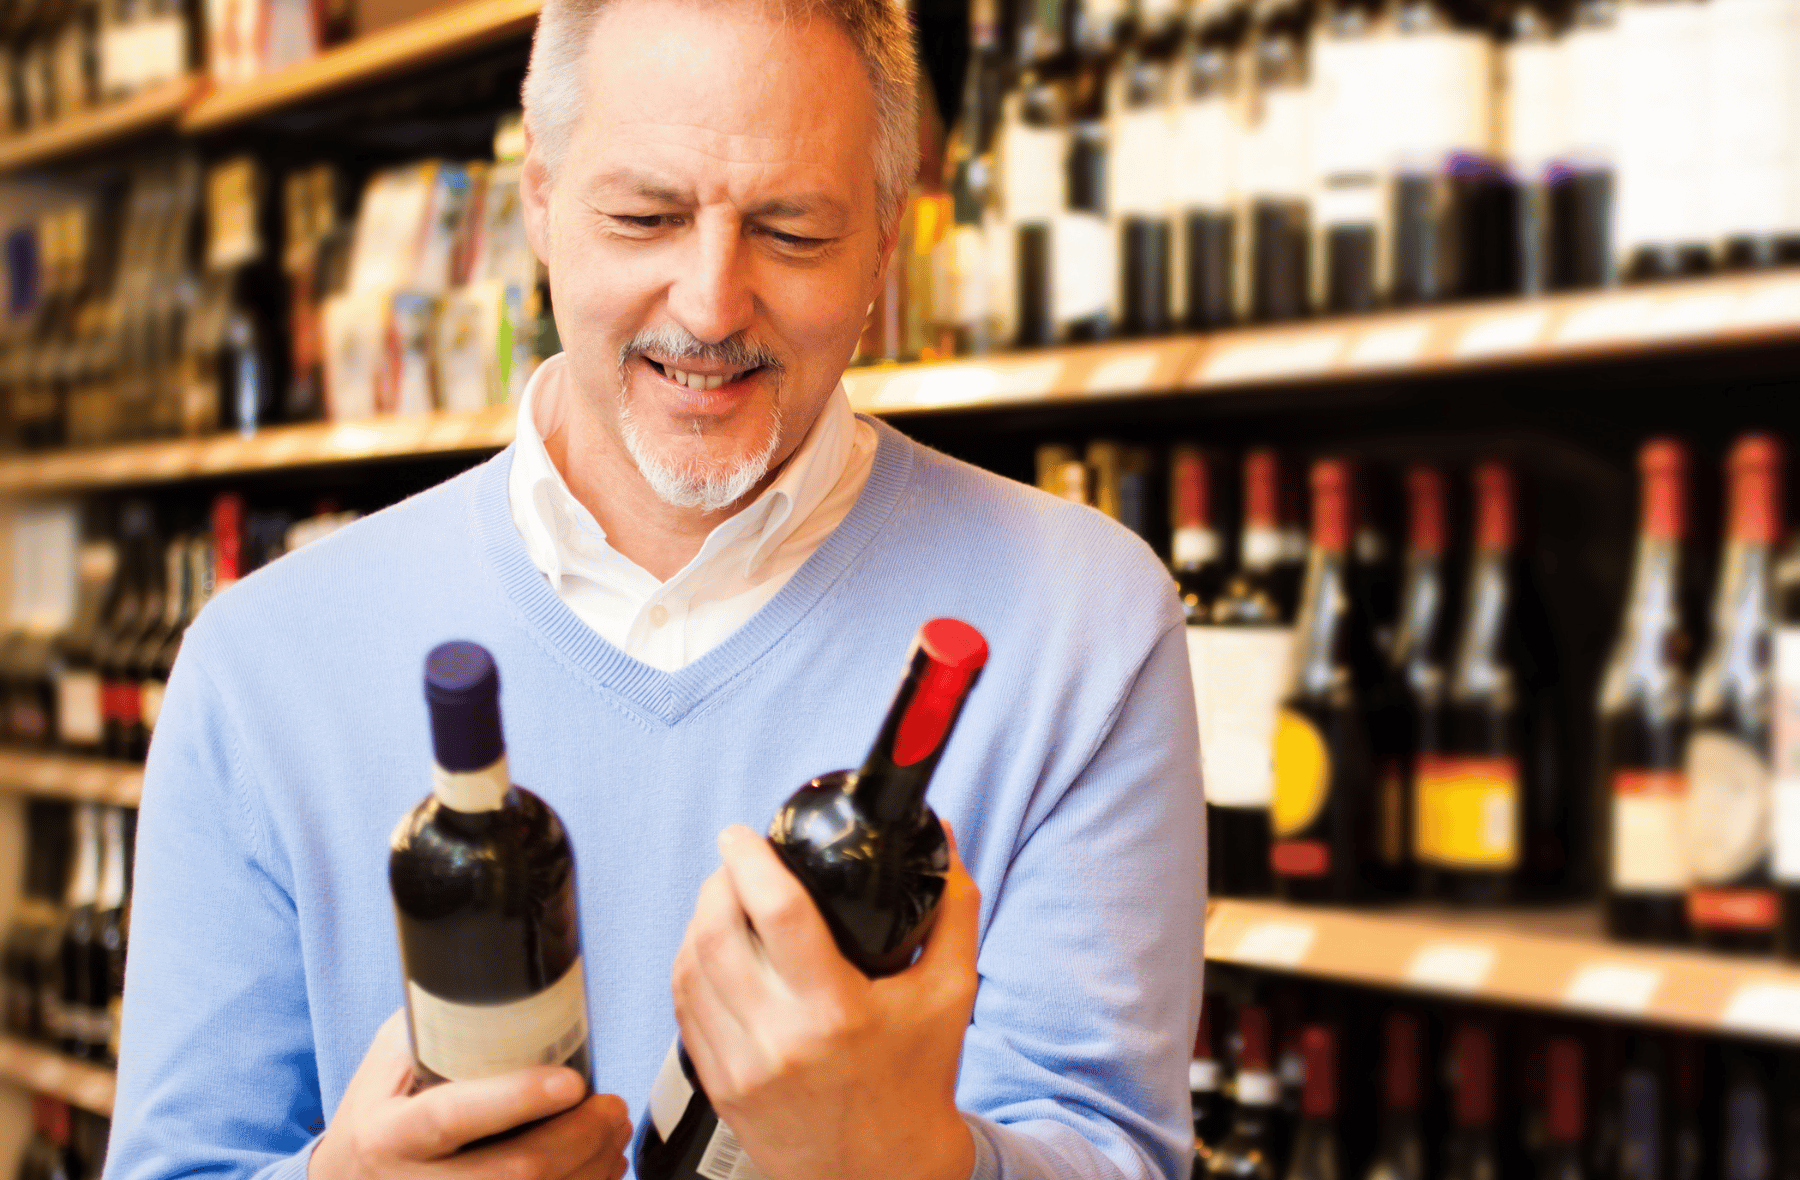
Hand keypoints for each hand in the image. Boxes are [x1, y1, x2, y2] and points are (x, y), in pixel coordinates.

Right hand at [308, 1010, 630, 1179]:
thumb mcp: (390, 1063)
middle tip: (612, 1105)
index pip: (455, 1117)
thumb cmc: (379, 1113)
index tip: (571, 1081)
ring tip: (612, 1131)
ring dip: (593, 1166)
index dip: (518, 1098)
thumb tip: (515, 982)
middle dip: (581, 1137)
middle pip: (517, 1171)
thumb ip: (441, 1028)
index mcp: (390, 1133)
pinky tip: (600, 1167)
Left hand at [672, 823, 980, 1179]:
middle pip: (716, 932)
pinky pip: (684, 1006)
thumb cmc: (917, 1080)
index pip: (777, 914)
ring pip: (690, 966)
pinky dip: (690, 964)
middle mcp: (780, 1039)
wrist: (882, 1173)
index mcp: (836, 1012)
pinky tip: (711, 947)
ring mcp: (741, 1066)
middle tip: (736, 861)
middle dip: (718, 881)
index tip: (743, 834)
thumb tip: (944, 837)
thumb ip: (952, 908)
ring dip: (699, 918)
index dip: (751, 861)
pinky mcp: (718, 1085)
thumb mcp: (951, 992)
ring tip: (724, 897)